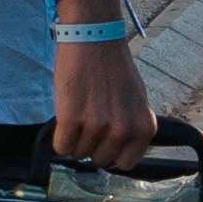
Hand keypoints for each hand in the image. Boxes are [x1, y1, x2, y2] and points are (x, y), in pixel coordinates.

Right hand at [50, 21, 155, 170]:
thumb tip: (119, 152)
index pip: (126, 163)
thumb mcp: (136, 100)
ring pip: (78, 154)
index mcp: (143, 127)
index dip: (112, 153)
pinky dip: (59, 137)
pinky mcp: (71, 119)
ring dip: (74, 139)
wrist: (94, 38)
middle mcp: (123, 130)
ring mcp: (97, 126)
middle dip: (91, 145)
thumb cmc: (113, 66)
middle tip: (88, 122)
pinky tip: (64, 118)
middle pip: (99, 161)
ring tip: (77, 113)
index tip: (104, 141)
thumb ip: (131, 127)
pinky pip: (61, 146)